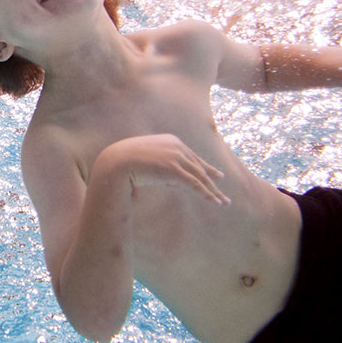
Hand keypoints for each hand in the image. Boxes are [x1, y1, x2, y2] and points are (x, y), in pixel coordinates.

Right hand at [101, 134, 229, 205]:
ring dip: (213, 191)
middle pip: (199, 166)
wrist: (117, 161)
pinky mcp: (174, 170)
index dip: (205, 166)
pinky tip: (215, 201)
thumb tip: (175, 180)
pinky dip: (207, 194)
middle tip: (223, 185)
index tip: (216, 174)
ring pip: (200, 177)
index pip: (192, 156)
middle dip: (212, 177)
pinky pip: (195, 184)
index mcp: (172, 141)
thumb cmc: (127, 161)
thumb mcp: (149, 160)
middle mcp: (177, 147)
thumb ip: (164, 166)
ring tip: (224, 202)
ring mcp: (177, 157)